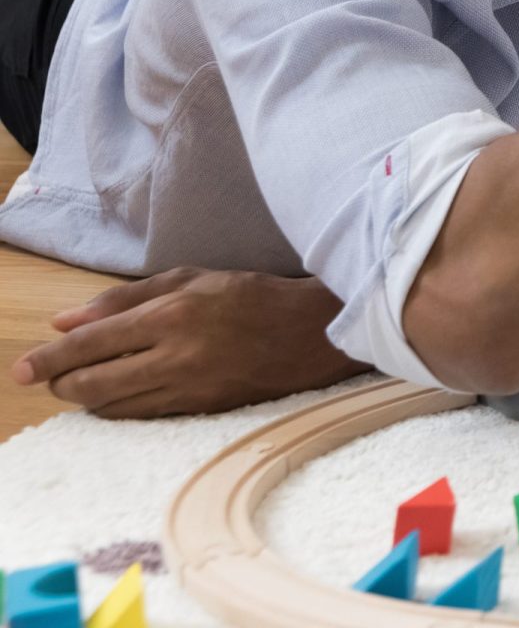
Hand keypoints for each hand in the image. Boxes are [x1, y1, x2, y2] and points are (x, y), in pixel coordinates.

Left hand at [10, 267, 369, 417]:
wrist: (313, 333)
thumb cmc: (252, 297)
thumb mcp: (191, 279)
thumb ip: (125, 298)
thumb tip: (66, 321)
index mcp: (172, 315)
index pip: (91, 342)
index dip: (50, 358)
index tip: (23, 368)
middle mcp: (177, 355)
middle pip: (93, 383)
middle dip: (60, 384)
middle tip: (44, 380)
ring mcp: (190, 387)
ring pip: (114, 406)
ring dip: (86, 399)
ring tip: (77, 387)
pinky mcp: (202, 409)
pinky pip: (142, 416)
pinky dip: (118, 409)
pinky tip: (113, 398)